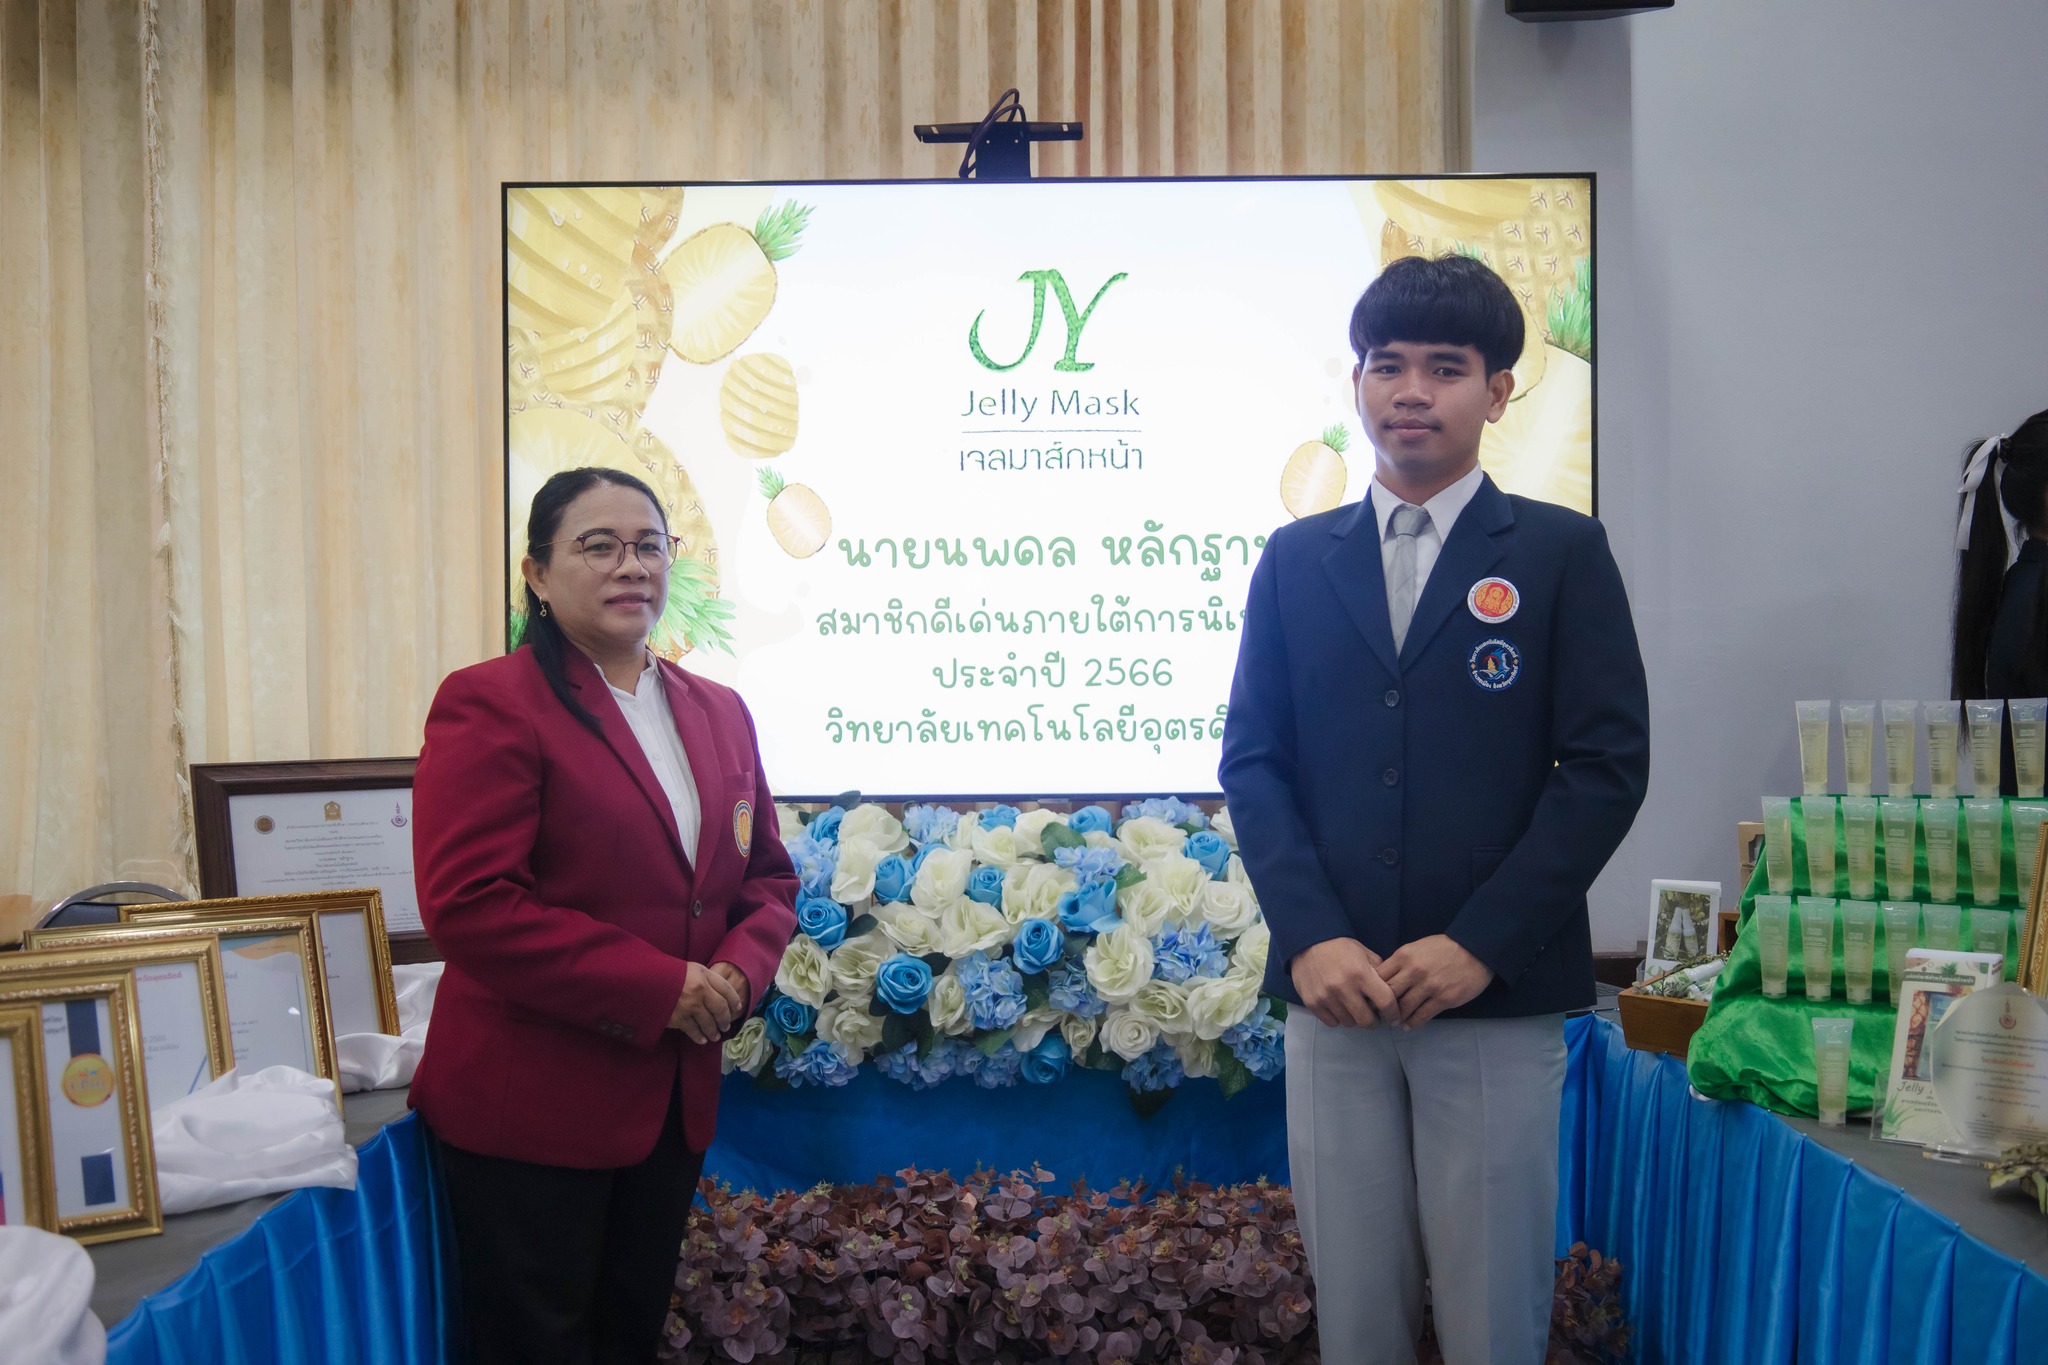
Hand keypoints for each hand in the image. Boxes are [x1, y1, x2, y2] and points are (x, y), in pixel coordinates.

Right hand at [668, 961, 743, 1043]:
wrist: (642, 981)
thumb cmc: (666, 973)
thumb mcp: (689, 969)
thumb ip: (704, 978)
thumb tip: (718, 994)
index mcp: (703, 974)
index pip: (726, 988)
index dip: (734, 1000)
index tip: (737, 1008)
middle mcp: (700, 990)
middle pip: (720, 1008)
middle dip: (725, 1019)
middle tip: (726, 1025)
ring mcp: (690, 1005)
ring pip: (709, 1022)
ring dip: (714, 1031)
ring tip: (716, 1036)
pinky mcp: (679, 1018)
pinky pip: (694, 1031)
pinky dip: (699, 1036)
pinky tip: (702, 1040)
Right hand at [1289, 938, 1399, 1028]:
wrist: (1308, 943)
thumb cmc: (1341, 948)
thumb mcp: (1365, 954)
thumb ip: (1380, 973)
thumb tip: (1392, 994)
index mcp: (1361, 974)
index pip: (1385, 1002)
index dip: (1393, 1013)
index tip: (1393, 1016)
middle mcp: (1343, 988)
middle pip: (1366, 1020)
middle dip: (1374, 1021)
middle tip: (1373, 1016)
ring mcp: (1326, 997)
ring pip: (1349, 1023)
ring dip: (1354, 1018)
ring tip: (1354, 1008)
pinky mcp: (1312, 1003)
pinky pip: (1332, 1022)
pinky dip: (1338, 1018)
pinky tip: (1339, 1007)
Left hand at [1378, 935, 1493, 1026]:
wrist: (1475, 950)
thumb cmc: (1444, 947)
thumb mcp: (1417, 948)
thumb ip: (1401, 962)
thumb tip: (1385, 979)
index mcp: (1404, 956)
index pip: (1379, 976)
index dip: (1373, 989)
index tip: (1372, 997)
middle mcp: (1413, 972)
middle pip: (1389, 994)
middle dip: (1383, 1006)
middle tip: (1381, 1014)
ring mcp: (1429, 986)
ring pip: (1404, 1008)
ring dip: (1398, 1017)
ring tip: (1395, 1021)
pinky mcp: (1443, 999)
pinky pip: (1422, 1015)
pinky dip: (1413, 1023)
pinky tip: (1409, 1025)